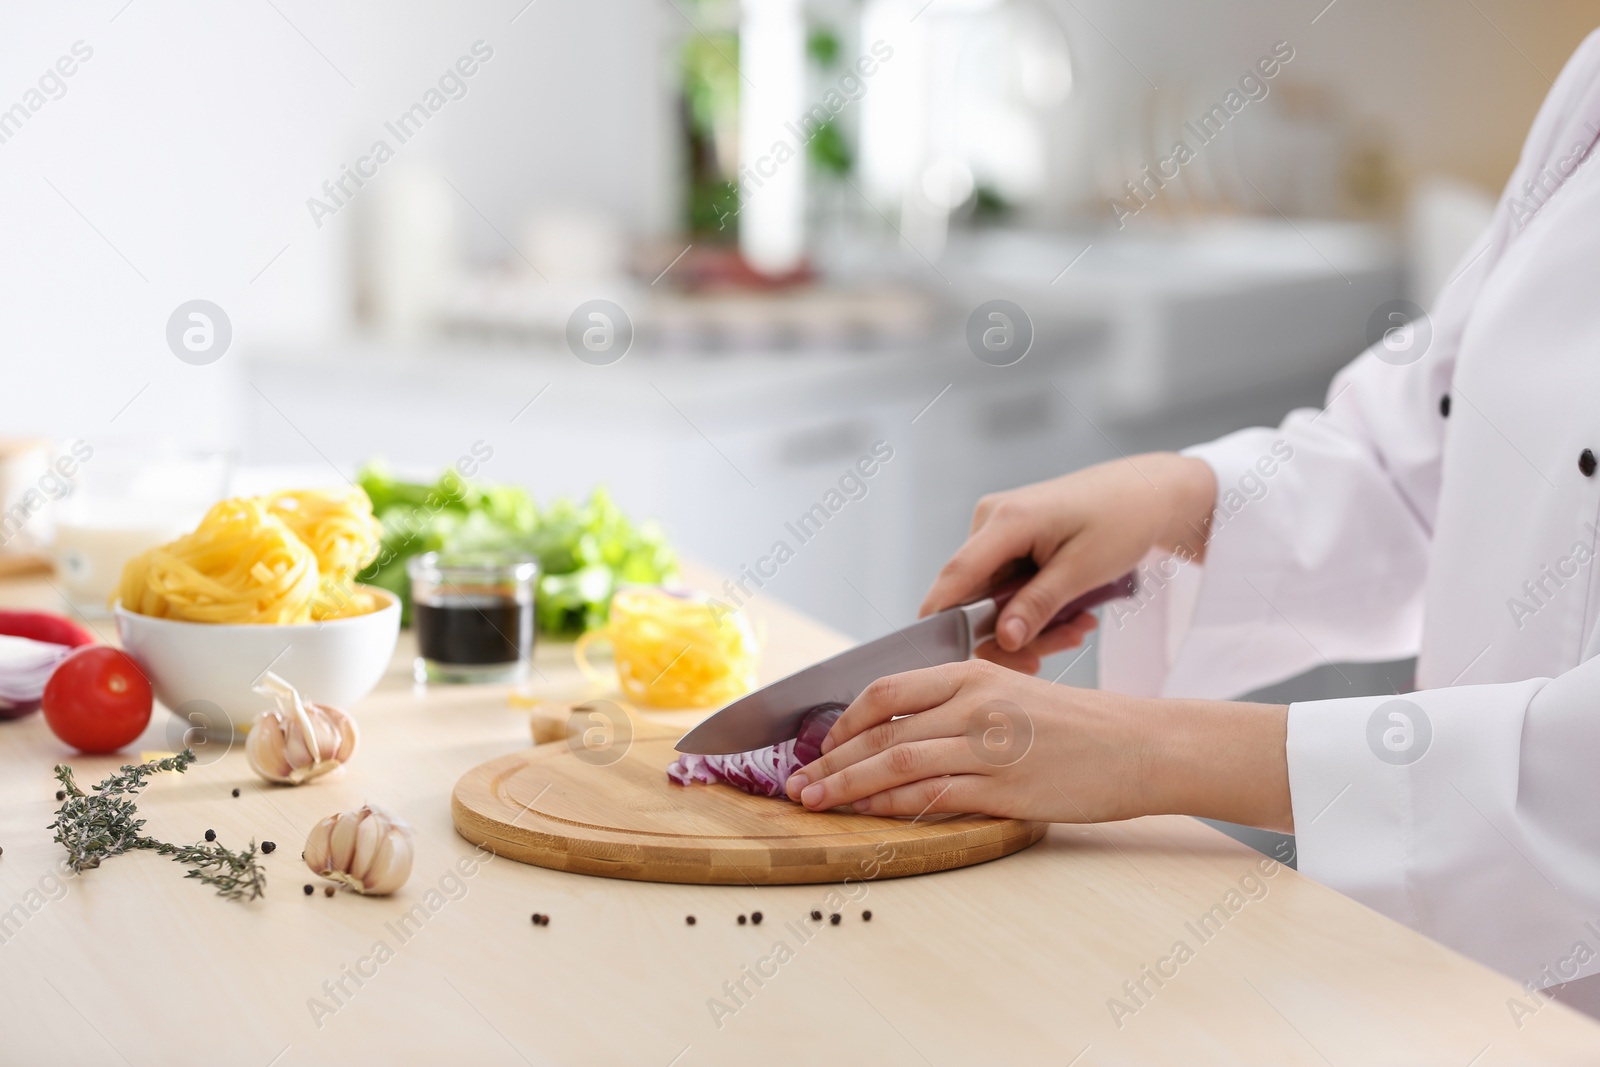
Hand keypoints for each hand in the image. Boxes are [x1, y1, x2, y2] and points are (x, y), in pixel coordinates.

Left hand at [783, 659, 1292, 831]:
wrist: (1140, 745)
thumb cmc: (1077, 724)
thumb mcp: (1013, 693)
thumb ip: (958, 704)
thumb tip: (900, 728)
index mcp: (972, 674)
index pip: (885, 692)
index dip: (842, 721)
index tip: (817, 744)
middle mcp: (973, 704)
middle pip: (879, 732)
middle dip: (829, 760)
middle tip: (797, 783)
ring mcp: (987, 746)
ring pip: (894, 765)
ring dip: (845, 786)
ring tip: (813, 803)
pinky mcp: (1003, 788)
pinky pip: (930, 798)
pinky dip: (889, 806)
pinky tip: (866, 815)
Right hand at [921, 453, 1216, 673]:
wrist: (1148, 492)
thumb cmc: (1123, 519)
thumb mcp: (1084, 570)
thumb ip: (1038, 605)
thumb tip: (1003, 639)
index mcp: (1006, 520)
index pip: (955, 577)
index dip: (942, 620)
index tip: (941, 657)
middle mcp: (991, 521)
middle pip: (975, 598)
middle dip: (1014, 632)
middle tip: (1062, 647)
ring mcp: (998, 530)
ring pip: (994, 600)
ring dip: (1032, 625)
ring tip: (1078, 629)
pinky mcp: (1010, 541)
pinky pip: (1008, 589)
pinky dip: (1036, 608)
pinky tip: (1073, 614)